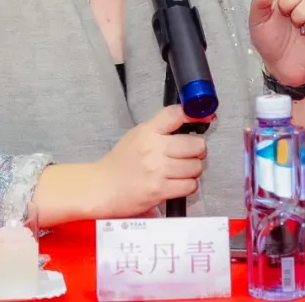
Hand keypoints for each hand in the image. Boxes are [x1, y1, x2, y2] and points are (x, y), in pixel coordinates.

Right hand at [92, 105, 208, 217]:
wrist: (102, 187)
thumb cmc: (121, 162)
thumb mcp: (137, 135)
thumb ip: (161, 128)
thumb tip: (187, 119)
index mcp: (147, 131)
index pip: (175, 114)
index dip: (194, 114)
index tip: (203, 117)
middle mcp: (154, 148)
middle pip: (196, 145)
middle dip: (198, 151)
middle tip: (190, 154)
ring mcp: (157, 170)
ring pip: (195, 167)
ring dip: (193, 170)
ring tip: (181, 171)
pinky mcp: (159, 190)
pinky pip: (190, 185)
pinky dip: (188, 186)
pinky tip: (177, 183)